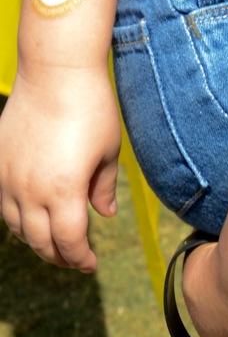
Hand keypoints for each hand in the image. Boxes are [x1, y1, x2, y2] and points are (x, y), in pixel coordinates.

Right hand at [0, 67, 120, 270]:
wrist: (56, 72)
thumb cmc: (91, 108)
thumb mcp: (108, 151)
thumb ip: (103, 188)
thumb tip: (105, 215)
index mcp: (63, 192)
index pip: (69, 242)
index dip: (80, 258)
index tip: (91, 264)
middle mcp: (29, 191)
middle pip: (40, 241)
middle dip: (59, 256)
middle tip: (74, 259)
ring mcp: (7, 177)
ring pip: (16, 226)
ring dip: (35, 239)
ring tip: (52, 241)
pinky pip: (1, 202)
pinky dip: (15, 217)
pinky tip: (29, 215)